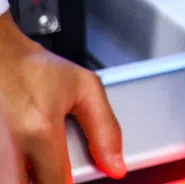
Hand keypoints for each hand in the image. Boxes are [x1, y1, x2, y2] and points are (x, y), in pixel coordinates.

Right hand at [0, 17, 123, 182]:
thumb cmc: (34, 69)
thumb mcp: (85, 89)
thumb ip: (105, 129)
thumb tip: (115, 165)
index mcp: (40, 129)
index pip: (57, 182)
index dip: (68, 183)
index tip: (71, 177)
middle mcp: (9, 144)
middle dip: (40, 182)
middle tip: (49, 169)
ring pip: (8, 181)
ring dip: (22, 176)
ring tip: (33, 161)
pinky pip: (0, 168)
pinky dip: (9, 167)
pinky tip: (19, 154)